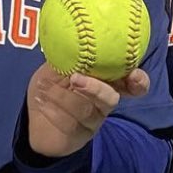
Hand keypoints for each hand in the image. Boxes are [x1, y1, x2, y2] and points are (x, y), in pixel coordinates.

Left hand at [25, 60, 148, 157]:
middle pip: (111, 98)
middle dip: (96, 88)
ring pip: (86, 110)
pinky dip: (52, 108)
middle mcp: (103, 102)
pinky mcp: (79, 135)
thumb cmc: (49, 86)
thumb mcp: (55, 67)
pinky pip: (70, 123)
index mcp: (104, 82)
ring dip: (63, 96)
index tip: (134, 74)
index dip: (139, 81)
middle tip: (76, 78)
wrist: (33, 118)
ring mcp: (93, 120)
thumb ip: (67, 56)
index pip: (131, 83)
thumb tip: (71, 37)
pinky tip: (40, 98)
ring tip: (44, 86)